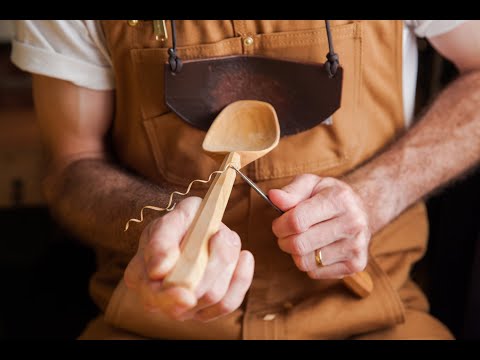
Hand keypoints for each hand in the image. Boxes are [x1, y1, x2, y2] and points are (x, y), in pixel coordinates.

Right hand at [124, 197, 253, 321]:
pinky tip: (244, 256)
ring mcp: (185, 308)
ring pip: (213, 297)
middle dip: (212, 265)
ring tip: (224, 236)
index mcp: (140, 276)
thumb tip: (160, 269)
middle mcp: (160, 299)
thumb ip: (161, 240)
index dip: (170, 299)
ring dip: (227, 262)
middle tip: (221, 233)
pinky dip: (241, 277)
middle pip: (189, 297)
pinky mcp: (209, 309)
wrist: (196, 230)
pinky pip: (229, 302)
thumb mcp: (170, 220)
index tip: (185, 295)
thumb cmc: (180, 225)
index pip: (153, 296)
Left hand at [269, 174, 370, 279]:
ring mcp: (356, 246)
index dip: (279, 225)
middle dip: (284, 241)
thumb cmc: (330, 196)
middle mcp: (352, 223)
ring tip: (302, 240)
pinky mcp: (356, 264)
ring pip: (305, 262)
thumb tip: (273, 196)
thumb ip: (291, 191)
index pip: (296, 221)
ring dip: (296, 253)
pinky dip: (309, 264)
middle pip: (299, 245)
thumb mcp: (311, 184)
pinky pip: (316, 273)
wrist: (363, 211)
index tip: (278, 224)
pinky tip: (316, 250)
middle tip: (286, 235)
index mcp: (339, 199)